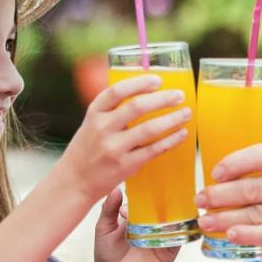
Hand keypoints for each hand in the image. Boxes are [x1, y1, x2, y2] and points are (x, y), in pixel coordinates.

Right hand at [61, 75, 191, 202]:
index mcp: (94, 113)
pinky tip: (181, 134)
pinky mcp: (124, 166)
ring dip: (171, 119)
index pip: (117, 91)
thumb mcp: (92, 123)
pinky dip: (170, 140)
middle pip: (136, 107)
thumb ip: (112, 110)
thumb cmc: (88, 148)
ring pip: (149, 129)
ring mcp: (113, 148)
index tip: (158, 80)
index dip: (139, 83)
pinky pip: (153, 150)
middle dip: (162, 99)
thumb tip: (147, 93)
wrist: (75, 181)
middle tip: (179, 95)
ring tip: (186, 113)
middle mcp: (102, 128)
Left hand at [92, 188, 178, 261]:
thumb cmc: (106, 255)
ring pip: (174, 222)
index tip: (142, 189)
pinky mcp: (168, 252)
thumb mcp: (104, 228)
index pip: (147, 201)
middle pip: (164, 209)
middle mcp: (152, 227)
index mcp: (138, 219)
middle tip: (165, 187)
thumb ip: (109, 209)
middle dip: (165, 199)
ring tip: (172, 202)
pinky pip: (178, 239)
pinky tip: (175, 222)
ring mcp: (162, 238)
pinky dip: (179, 230)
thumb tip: (117, 189)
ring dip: (175, 213)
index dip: (146, 194)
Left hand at [193, 144, 261, 251]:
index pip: (259, 155)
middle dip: (219, 195)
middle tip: (199, 199)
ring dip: (224, 218)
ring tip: (205, 221)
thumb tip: (231, 171)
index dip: (233, 163)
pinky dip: (246, 234)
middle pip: (251, 188)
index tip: (215, 172)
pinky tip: (229, 234)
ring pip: (255, 214)